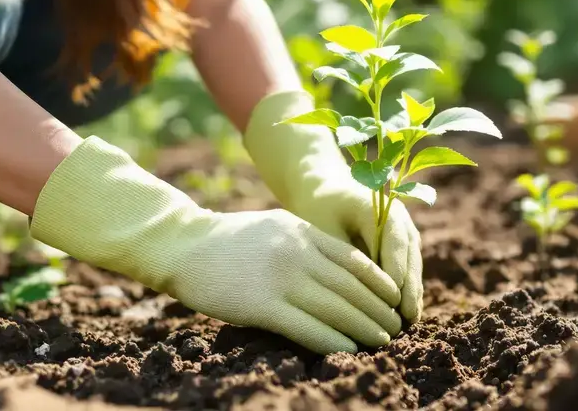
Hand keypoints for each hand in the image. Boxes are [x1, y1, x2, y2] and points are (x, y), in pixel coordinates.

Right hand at [28, 136, 400, 354]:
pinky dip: (333, 341)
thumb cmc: (227, 241)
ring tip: (381, 342)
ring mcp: (281, 278)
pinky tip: (347, 350)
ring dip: (363, 328)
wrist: (182, 245)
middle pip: (351, 287)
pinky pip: (307, 327)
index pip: (353, 260)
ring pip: (336, 308)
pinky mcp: (263, 305)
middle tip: (395, 328)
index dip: (378, 283)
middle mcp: (296, 252)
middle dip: (377, 310)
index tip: (394, 299)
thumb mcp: (273, 226)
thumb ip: (304, 242)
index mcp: (301, 231)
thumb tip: (337, 267)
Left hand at [283, 176, 423, 322]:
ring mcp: (404, 229)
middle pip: (409, 254)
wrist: (324, 189)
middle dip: (409, 287)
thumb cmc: (318, 208)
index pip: (393, 240)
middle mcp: (398, 217)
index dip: (395, 270)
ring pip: (413, 263)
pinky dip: (407, 289)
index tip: (394, 299)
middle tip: (406, 317)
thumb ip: (344, 256)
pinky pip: (408, 267)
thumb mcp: (325, 228)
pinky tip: (405, 314)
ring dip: (412, 291)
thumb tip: (357, 291)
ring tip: (409, 321)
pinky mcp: (402, 243)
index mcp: (378, 206)